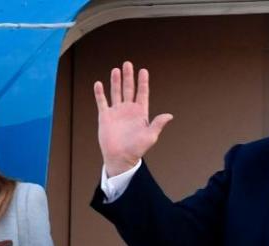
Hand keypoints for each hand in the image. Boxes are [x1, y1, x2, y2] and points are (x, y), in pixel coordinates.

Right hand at [93, 61, 173, 176]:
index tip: (143, 70)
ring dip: (115, 81)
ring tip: (116, 70)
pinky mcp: (105, 117)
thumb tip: (169, 115)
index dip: (143, 82)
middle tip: (128, 64)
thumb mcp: (150, 136)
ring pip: (116, 92)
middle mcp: (128, 110)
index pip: (142, 93)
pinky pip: (102, 102)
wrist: (120, 158)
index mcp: (140, 112)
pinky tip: (99, 84)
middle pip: (129, 89)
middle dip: (128, 76)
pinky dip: (100, 93)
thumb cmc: (137, 149)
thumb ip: (158, 124)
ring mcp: (116, 112)